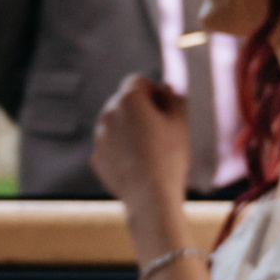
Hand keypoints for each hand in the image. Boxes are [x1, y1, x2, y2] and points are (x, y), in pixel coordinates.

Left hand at [92, 74, 192, 206]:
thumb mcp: (181, 123)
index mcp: (129, 99)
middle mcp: (108, 114)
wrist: (151, 198)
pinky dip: (122, 149)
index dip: (155, 92)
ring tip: (151, 149)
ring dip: (130, 129)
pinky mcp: (97, 158)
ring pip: (116, 124)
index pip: (139, 81)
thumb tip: (167, 89)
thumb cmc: (169, 158)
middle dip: (141, 109)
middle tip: (161, 129)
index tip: (166, 108)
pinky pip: (111, 146)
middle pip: (125, 101)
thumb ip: (175, 98)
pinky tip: (139, 163)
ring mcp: (100, 137)